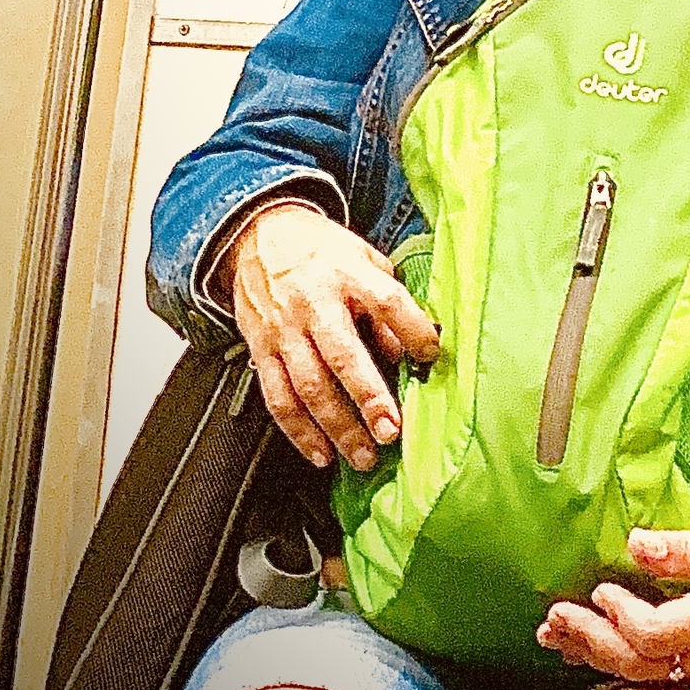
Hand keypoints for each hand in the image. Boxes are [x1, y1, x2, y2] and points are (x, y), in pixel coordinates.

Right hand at [221, 202, 439, 472]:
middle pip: (342, 356)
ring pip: (309, 387)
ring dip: (337, 428)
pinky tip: (320, 452)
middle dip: (368, 399)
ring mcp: (283, 331)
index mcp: (347, 273)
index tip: (430, 356)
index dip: (412, 330)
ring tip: (363, 456)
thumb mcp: (363, 257)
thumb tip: (408, 351)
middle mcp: (313, 304)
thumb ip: (386, 300)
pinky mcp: (261, 351)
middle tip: (391, 432)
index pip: (386, 302)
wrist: (258, 234)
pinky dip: (298, 431)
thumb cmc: (321, 250)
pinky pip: (278, 398)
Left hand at [536, 525, 689, 686]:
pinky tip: (586, 649)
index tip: (602, 588)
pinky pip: (650, 676)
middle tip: (554, 619)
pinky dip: (613, 661)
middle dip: (590, 640)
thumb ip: (684, 549)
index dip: (622, 616)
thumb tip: (635, 543)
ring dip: (592, 655)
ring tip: (554, 636)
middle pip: (638, 663)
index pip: (657, 635)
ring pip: (639, 676)